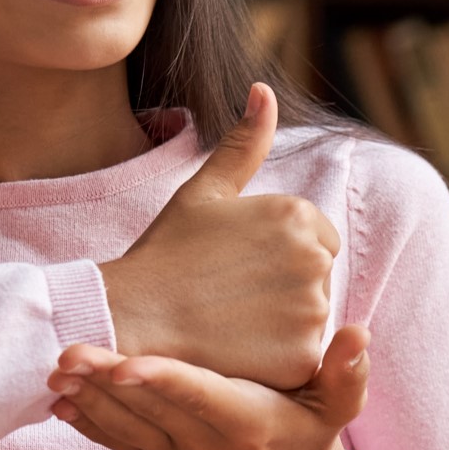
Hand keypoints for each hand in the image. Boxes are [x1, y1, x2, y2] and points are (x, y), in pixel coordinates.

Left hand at [47, 324, 370, 449]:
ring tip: (56, 370)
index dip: (161, 380)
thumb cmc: (312, 434)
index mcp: (243, 422)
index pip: (197, 397)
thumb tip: (358, 332)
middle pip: (147, 409)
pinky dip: (88, 424)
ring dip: (88, 400)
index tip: (126, 365)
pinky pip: (117, 443)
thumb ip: (346, 371)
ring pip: (124, 427)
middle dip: (104, 382)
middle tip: (67, 353)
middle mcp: (203, 443)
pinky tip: (61, 401)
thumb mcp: (339, 406)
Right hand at [99, 83, 339, 389]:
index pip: (317, 238)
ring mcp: (310, 312)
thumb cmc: (165, 252)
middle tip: (229, 293)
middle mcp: (314, 259)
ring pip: (310, 319)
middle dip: (283, 287)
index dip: (275, 254)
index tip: (236, 264)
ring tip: (230, 320)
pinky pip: (301, 358)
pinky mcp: (300, 359)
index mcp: (298, 215)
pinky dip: (276, 359)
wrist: (131, 317)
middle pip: (317, 278)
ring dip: (281, 323)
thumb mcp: (204, 191)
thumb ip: (244, 143)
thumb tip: (264, 90)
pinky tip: (237, 350)